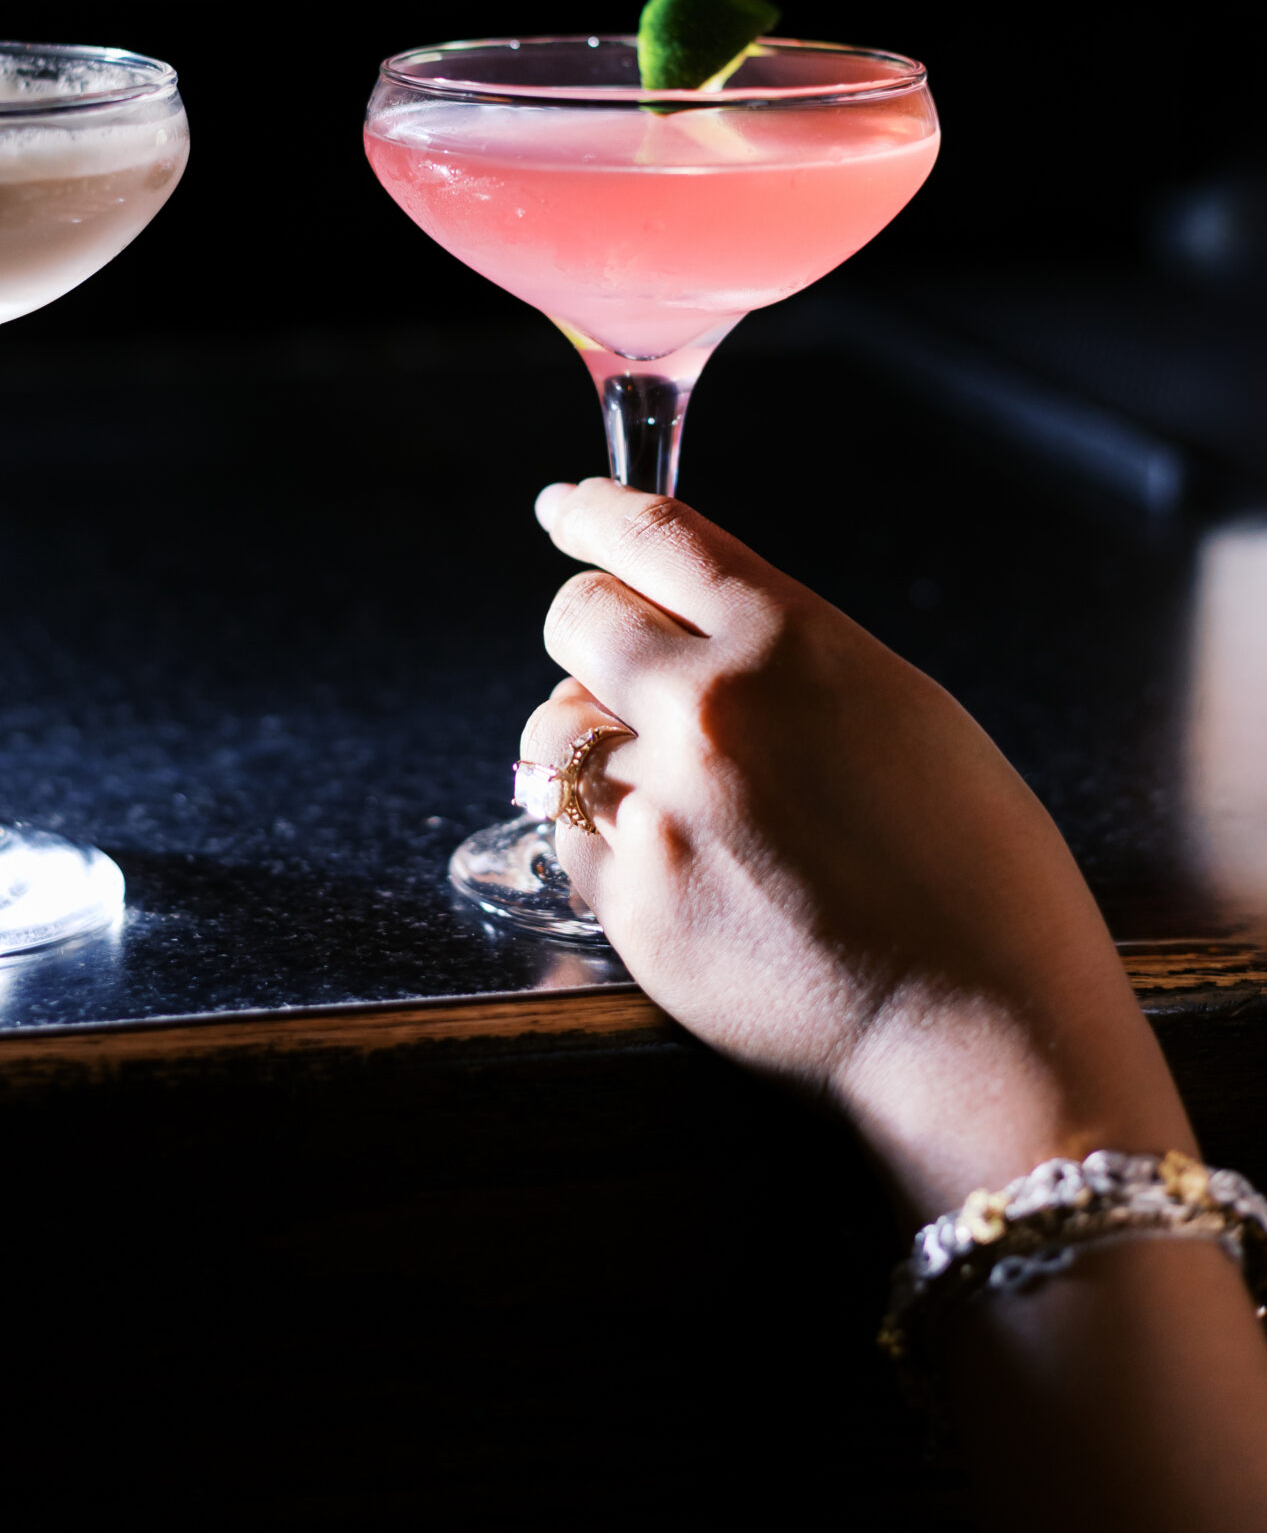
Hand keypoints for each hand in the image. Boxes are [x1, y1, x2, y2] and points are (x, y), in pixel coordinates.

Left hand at [523, 480, 1190, 1219]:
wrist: (980, 1025)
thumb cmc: (977, 872)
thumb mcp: (904, 712)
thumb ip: (790, 661)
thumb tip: (703, 634)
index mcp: (787, 643)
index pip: (653, 535)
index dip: (593, 511)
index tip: (564, 508)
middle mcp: (706, 709)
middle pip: (576, 617)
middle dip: (587, 627)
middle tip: (611, 657)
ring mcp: (657, 808)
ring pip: (553, 731)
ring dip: (584, 740)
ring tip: (646, 776)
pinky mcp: (630, 905)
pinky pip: (571, 840)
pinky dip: (602, 841)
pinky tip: (670, 864)